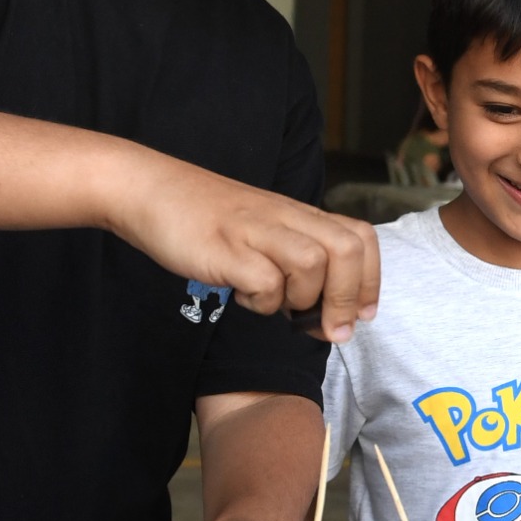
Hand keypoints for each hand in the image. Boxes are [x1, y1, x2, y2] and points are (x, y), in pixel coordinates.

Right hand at [105, 151, 379, 341]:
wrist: (149, 190)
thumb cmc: (206, 220)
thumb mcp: (262, 232)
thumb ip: (294, 263)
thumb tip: (324, 316)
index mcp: (298, 214)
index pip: (360, 237)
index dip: (371, 280)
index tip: (363, 314)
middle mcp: (284, 218)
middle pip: (347, 250)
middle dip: (349, 298)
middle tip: (333, 330)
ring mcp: (256, 230)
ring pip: (313, 263)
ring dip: (304, 298)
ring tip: (278, 305)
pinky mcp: (226, 248)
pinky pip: (265, 282)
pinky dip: (262, 302)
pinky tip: (244, 299)